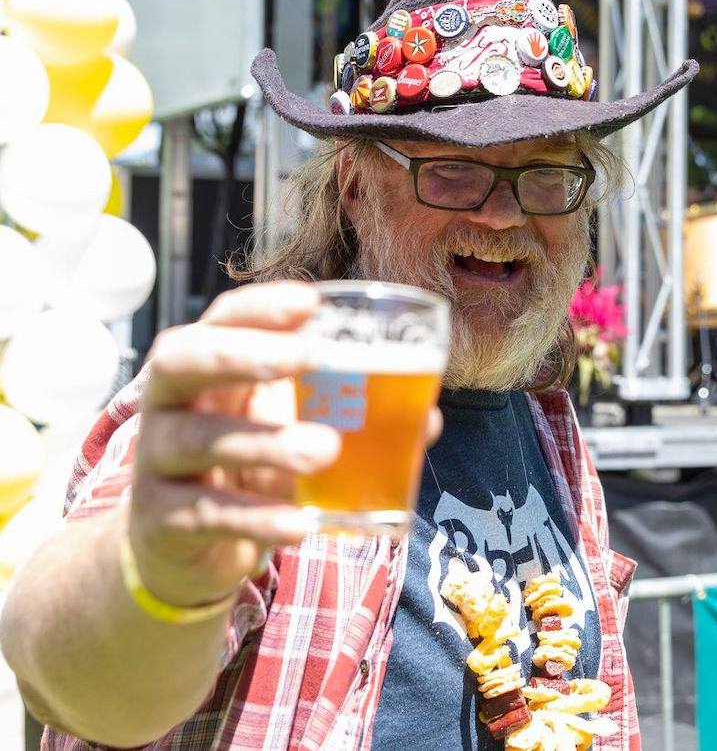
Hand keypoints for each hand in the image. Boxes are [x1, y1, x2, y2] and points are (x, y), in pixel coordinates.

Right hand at [128, 283, 334, 607]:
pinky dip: (256, 517)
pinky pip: (206, 513)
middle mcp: (168, 401)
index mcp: (205, 365)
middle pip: (183, 360)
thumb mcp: (286, 426)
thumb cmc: (245, 462)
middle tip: (307, 358)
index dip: (260, 307)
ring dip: (266, 443)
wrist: (179, 544)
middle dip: (245, 354)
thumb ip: (346, 414)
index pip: (222, 318)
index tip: (310, 304)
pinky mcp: (161, 517)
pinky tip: (299, 525)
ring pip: (198, 440)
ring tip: (325, 450)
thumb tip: (427, 418)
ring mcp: (157, 458)